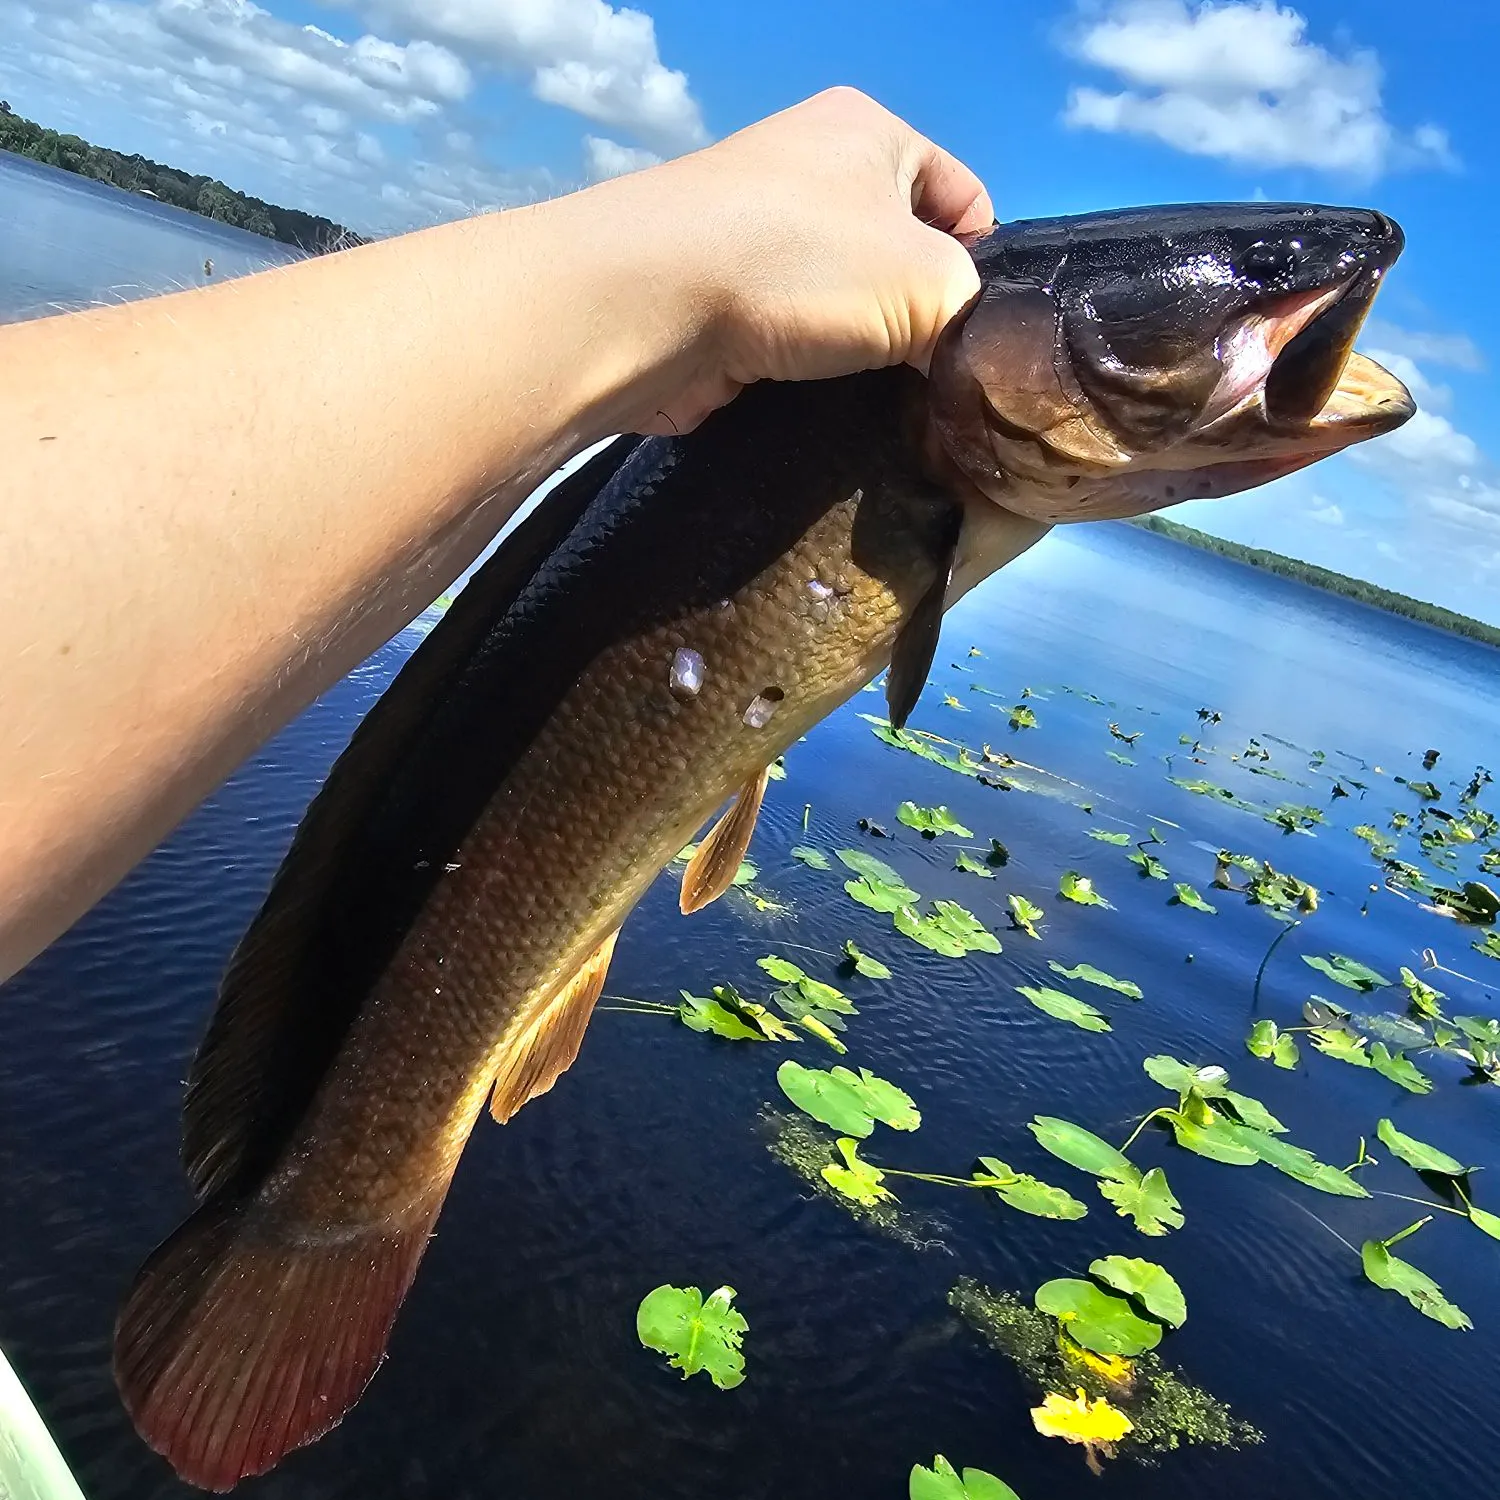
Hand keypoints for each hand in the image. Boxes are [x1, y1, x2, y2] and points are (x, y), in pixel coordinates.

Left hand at [612, 88, 993, 433]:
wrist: (647, 305)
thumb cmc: (799, 265)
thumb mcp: (930, 281)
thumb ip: (969, 313)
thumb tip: (955, 355)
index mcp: (867, 131)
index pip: (963, 197)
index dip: (981, 265)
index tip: (974, 332)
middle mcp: (808, 171)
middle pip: (900, 256)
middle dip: (918, 317)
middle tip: (930, 376)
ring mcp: (755, 238)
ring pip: (844, 306)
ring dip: (863, 354)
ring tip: (879, 400)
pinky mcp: (720, 302)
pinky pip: (792, 342)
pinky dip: (810, 377)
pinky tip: (825, 410)